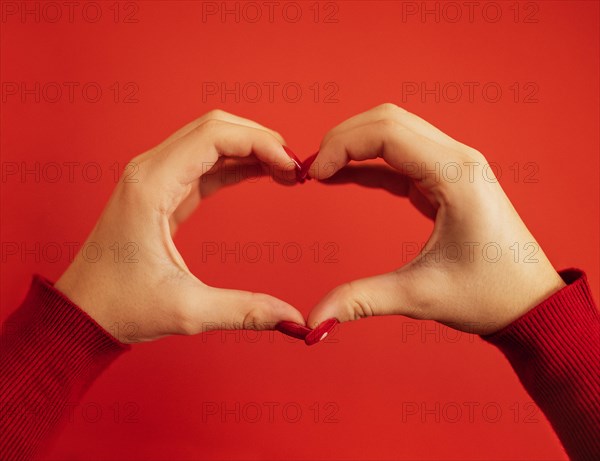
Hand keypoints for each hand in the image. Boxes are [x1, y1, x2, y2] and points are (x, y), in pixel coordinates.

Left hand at [55, 110, 304, 342]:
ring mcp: (155, 177)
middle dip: (259, 139)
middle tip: (294, 168)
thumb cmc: (120, 306)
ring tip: (285, 172)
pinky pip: (205, 163)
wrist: (82, 312)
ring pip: (210, 140)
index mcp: (152, 185)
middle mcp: (150, 170)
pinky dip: (236, 164)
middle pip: (214, 127)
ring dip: (250, 148)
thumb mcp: (187, 310)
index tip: (291, 168)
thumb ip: (244, 310)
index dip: (260, 143)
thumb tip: (293, 319)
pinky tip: (262, 174)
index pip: (214, 135)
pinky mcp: (163, 191)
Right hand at [305, 104, 565, 334]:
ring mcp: (454, 167)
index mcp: (456, 176)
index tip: (314, 174)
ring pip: (395, 132)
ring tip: (323, 172)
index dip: (342, 145)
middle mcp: (458, 160)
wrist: (529, 302)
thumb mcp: (420, 296)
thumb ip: (361, 299)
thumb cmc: (490, 295)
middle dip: (344, 138)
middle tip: (313, 169)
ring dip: (356, 145)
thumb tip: (313, 319)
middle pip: (388, 121)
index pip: (387, 132)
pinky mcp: (446, 182)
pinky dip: (369, 163)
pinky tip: (344, 176)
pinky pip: (401, 158)